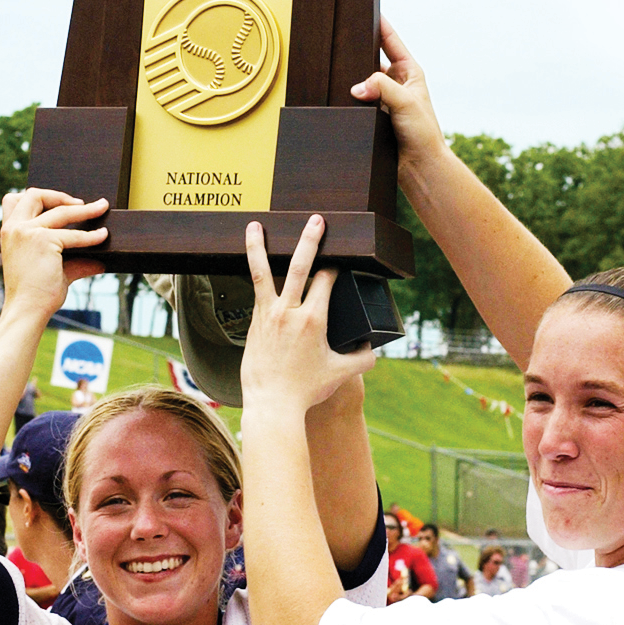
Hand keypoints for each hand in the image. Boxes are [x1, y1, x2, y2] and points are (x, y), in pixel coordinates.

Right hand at [0, 189, 108, 322]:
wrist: (27, 310)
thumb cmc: (35, 294)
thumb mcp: (53, 270)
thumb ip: (74, 262)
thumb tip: (99, 262)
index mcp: (9, 233)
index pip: (14, 201)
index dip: (36, 196)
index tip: (58, 203)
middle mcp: (14, 229)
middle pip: (34, 195)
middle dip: (58, 195)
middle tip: (80, 203)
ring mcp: (27, 232)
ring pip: (60, 210)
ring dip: (85, 209)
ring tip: (102, 208)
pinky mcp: (43, 241)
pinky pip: (74, 235)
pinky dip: (92, 235)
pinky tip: (103, 235)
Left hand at [241, 216, 374, 414]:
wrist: (272, 405)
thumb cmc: (305, 390)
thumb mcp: (340, 374)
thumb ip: (361, 359)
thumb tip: (371, 348)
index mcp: (314, 320)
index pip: (327, 280)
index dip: (336, 268)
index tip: (340, 264)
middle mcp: (289, 312)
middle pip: (301, 265)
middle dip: (311, 240)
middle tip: (317, 220)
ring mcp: (268, 315)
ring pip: (263, 271)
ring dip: (259, 246)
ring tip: (255, 225)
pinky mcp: (254, 322)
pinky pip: (254, 289)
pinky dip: (253, 271)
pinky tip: (251, 259)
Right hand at [351, 18, 446, 172]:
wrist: (420, 166)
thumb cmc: (422, 133)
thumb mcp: (405, 102)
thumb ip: (382, 88)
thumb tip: (356, 87)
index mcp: (410, 72)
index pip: (391, 41)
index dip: (380, 24)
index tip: (367, 8)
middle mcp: (397, 83)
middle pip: (372, 59)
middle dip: (359, 51)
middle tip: (343, 41)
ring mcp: (385, 99)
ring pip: (363, 81)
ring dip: (353, 79)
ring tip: (338, 70)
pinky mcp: (375, 115)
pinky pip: (358, 101)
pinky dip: (350, 99)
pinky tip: (339, 96)